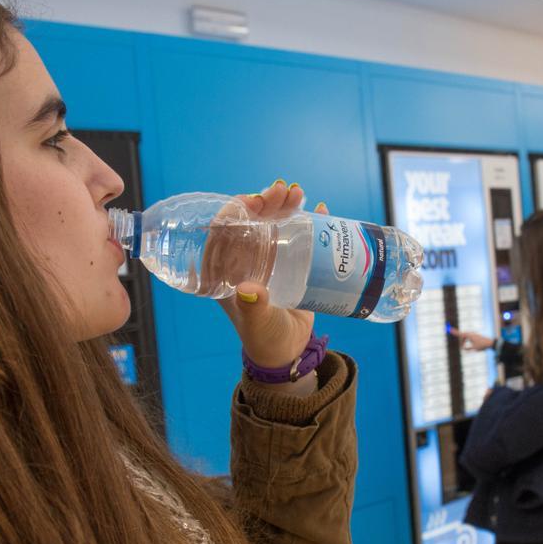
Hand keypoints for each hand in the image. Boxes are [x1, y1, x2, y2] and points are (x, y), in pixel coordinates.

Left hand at [218, 179, 325, 388]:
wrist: (288, 352)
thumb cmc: (263, 339)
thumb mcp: (257, 323)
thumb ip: (253, 308)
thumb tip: (249, 289)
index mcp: (226, 270)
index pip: (222, 231)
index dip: (235, 211)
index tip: (252, 200)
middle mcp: (245, 259)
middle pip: (251, 221)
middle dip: (265, 201)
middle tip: (282, 190)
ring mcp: (268, 259)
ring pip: (273, 223)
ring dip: (284, 205)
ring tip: (298, 193)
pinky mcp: (290, 263)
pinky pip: (296, 235)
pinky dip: (307, 219)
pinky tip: (319, 208)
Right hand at [449, 327, 495, 351]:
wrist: (490, 343)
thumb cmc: (482, 345)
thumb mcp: (474, 348)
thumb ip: (467, 348)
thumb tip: (463, 349)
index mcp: (469, 335)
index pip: (460, 334)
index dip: (454, 332)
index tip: (449, 329)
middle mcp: (470, 334)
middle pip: (462, 337)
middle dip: (462, 343)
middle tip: (463, 348)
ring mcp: (472, 335)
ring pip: (465, 338)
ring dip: (464, 343)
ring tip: (466, 348)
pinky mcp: (474, 336)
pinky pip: (468, 338)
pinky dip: (467, 342)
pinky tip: (470, 346)